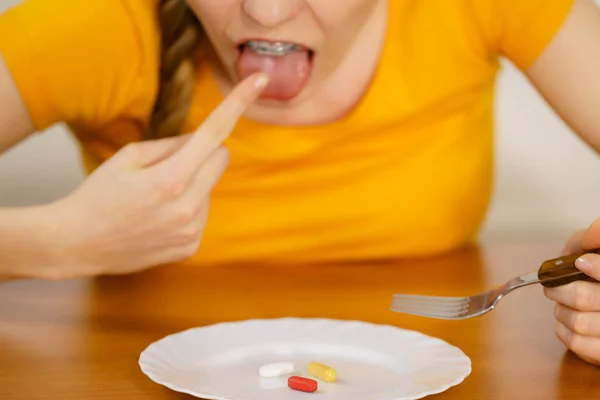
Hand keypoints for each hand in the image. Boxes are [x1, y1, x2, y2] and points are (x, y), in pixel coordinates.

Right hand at [43, 73, 268, 279]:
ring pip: (210, 188)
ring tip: (155, 199)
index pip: (214, 132)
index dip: (238, 103)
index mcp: (170, 178)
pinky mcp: (190, 247)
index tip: (260, 82)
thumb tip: (201, 141)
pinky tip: (158, 218)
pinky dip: (187, 209)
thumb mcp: (127, 157)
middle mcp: (188, 206)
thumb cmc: (98, 195)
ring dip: (193, 185)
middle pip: (221, 158)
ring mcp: (191, 230)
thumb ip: (171, 145)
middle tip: (170, 163)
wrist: (77, 244)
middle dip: (204, 153)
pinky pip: (202, 213)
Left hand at [544, 218, 599, 365]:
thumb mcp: (597, 247)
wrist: (596, 299)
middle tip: (552, 287)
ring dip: (561, 311)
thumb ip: (594, 236)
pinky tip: (567, 322)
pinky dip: (563, 331)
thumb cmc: (596, 271)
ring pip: (579, 322)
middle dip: (560, 290)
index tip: (580, 262)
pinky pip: (578, 344)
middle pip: (584, 298)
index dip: (597, 268)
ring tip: (563, 304)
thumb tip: (591, 233)